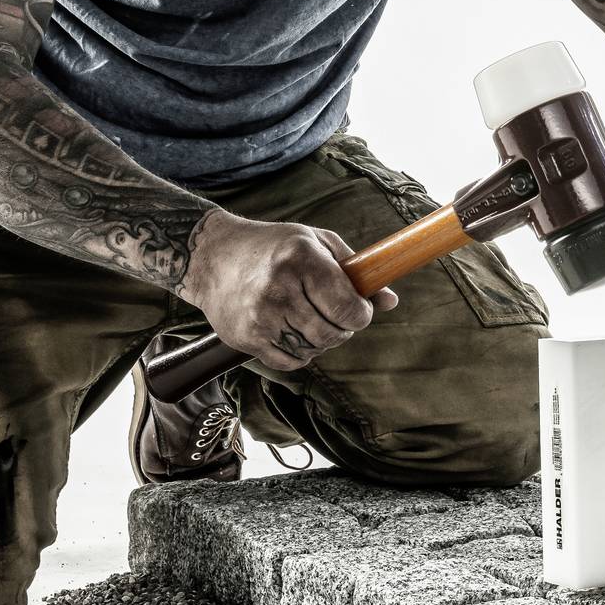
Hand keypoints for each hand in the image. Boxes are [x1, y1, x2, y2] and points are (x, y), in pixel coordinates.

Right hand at [184, 212, 398, 374]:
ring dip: (320, 340)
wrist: (212, 257)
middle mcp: (278, 288)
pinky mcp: (245, 338)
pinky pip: (289, 361)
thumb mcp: (316, 242)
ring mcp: (259, 316)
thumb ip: (355, 270)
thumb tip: (391, 301)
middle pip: (332, 333)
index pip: (348, 307)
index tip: (360, 310)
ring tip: (310, 318)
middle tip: (335, 315)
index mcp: (300, 258)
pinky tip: (291, 330)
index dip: (362, 314)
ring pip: (313, 350)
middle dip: (343, 329)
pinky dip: (298, 352)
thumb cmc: (273, 246)